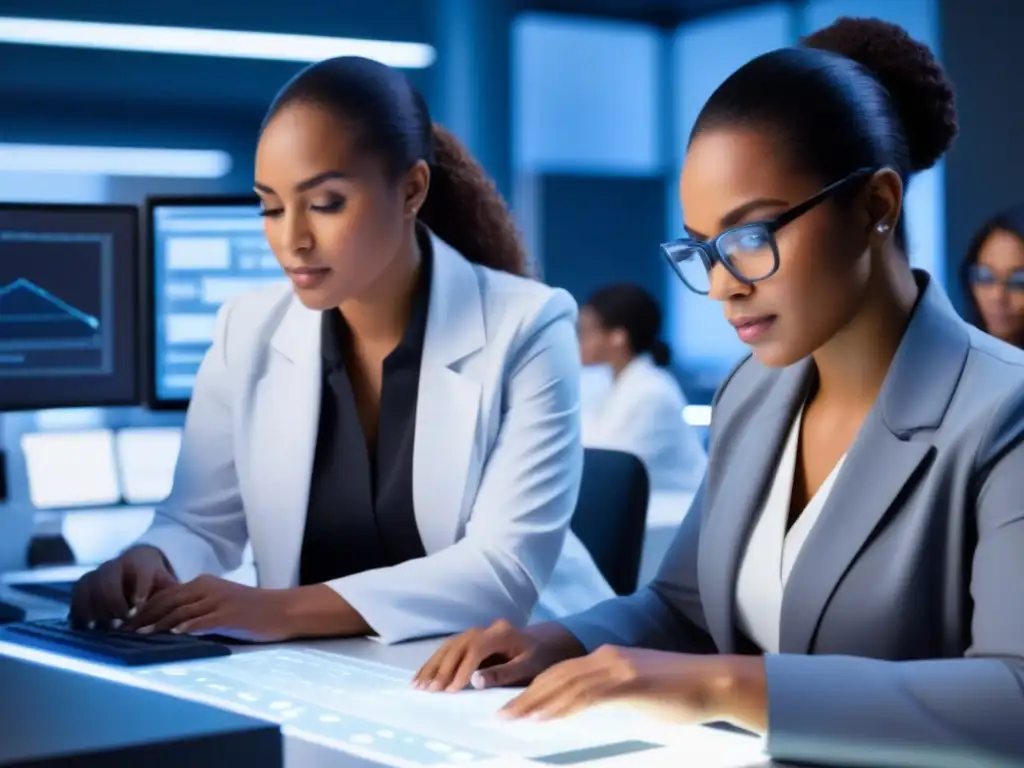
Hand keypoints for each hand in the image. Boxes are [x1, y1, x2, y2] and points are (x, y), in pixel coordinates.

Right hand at [70, 546, 177, 627]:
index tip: (138, 608)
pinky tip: (82, 628)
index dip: (140, 590)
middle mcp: (116, 565)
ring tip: (99, 628)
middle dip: (113, 602)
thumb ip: (170, 598)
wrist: (137, 565)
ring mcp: (97, 573)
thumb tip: (177, 619)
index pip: (141, 573)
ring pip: (89, 586)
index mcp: (141, 562)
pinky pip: (76, 595)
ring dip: (93, 608)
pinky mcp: (83, 585)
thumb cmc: (155, 581)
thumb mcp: (167, 585)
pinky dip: (77, 611)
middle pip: (109, 579)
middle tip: (119, 623)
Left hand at [121, 574, 293, 641]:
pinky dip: (185, 628)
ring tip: (140, 635)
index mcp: (204, 583)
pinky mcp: (229, 614)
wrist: (283, 610)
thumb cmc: (252, 611)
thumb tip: (170, 626)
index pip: (165, 594)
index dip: (143, 608)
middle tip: (123, 631)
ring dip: (158, 624)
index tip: (126, 622)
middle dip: (143, 616)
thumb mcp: (221, 604)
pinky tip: (173, 636)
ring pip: (180, 611)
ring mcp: (218, 601)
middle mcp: (208, 588)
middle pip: (167, 601)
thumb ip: (198, 610)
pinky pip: (202, 620)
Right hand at [412, 619, 584, 691]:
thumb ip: (504, 674)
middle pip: (458, 646)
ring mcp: (477, 632)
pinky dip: (434, 663)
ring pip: (449, 646)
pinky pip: (448, 649)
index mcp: (502, 633)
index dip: (462, 669)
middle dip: (442, 669)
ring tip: (418, 686)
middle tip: (428, 690)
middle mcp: (486, 629)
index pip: (476, 649)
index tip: (451, 690)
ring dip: (432, 666)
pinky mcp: (470, 640)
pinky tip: (422, 677)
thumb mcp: (529, 667)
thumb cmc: (539, 658)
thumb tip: (475, 681)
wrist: (545, 644)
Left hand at [499, 646, 763, 726]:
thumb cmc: (680, 692)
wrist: (713, 682)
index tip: (513, 704)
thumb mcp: (638, 691)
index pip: (561, 672)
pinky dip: (560, 706)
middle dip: (524, 695)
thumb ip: (613, 695)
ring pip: (564, 684)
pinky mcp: (627, 682)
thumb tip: (596, 709)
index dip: (534, 688)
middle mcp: (606, 656)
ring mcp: (616, 667)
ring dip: (534, 703)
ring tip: (510, 718)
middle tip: (499, 713)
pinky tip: (543, 717)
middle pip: (555, 676)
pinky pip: (585, 695)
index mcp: (607, 658)